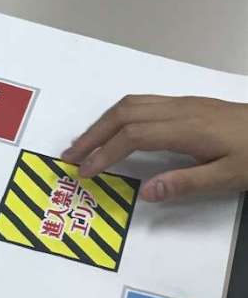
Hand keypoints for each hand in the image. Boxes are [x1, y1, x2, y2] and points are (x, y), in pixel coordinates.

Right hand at [61, 96, 247, 201]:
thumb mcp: (227, 177)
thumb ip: (185, 183)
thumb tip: (144, 193)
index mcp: (186, 128)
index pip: (133, 137)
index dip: (105, 154)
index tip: (85, 172)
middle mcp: (179, 110)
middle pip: (124, 114)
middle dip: (93, 135)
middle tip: (70, 156)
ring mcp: (181, 104)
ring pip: (131, 105)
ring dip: (102, 123)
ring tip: (83, 144)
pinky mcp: (185, 105)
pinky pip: (141, 104)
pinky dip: (118, 117)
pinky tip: (113, 130)